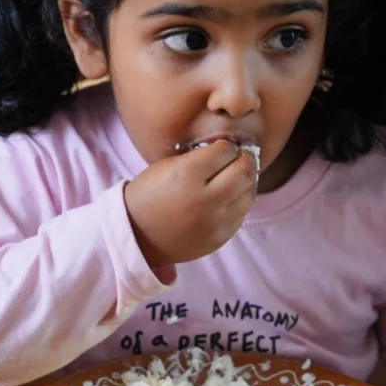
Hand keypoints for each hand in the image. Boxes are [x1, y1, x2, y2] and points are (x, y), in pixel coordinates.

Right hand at [124, 140, 256, 268]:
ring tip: (239, 177)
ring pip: (249, 195)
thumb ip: (198, 159)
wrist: (137, 236)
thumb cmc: (150, 195)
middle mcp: (204, 199)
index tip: (224, 148)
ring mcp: (214, 221)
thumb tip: (230, 152)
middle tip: (242, 157)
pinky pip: (241, 215)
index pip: (225, 151)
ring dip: (247, 182)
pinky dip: (239, 203)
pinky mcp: (219, 238)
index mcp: (187, 174)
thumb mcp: (166, 167)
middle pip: (244, 172)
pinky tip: (230, 198)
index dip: (226, 146)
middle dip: (246, 160)